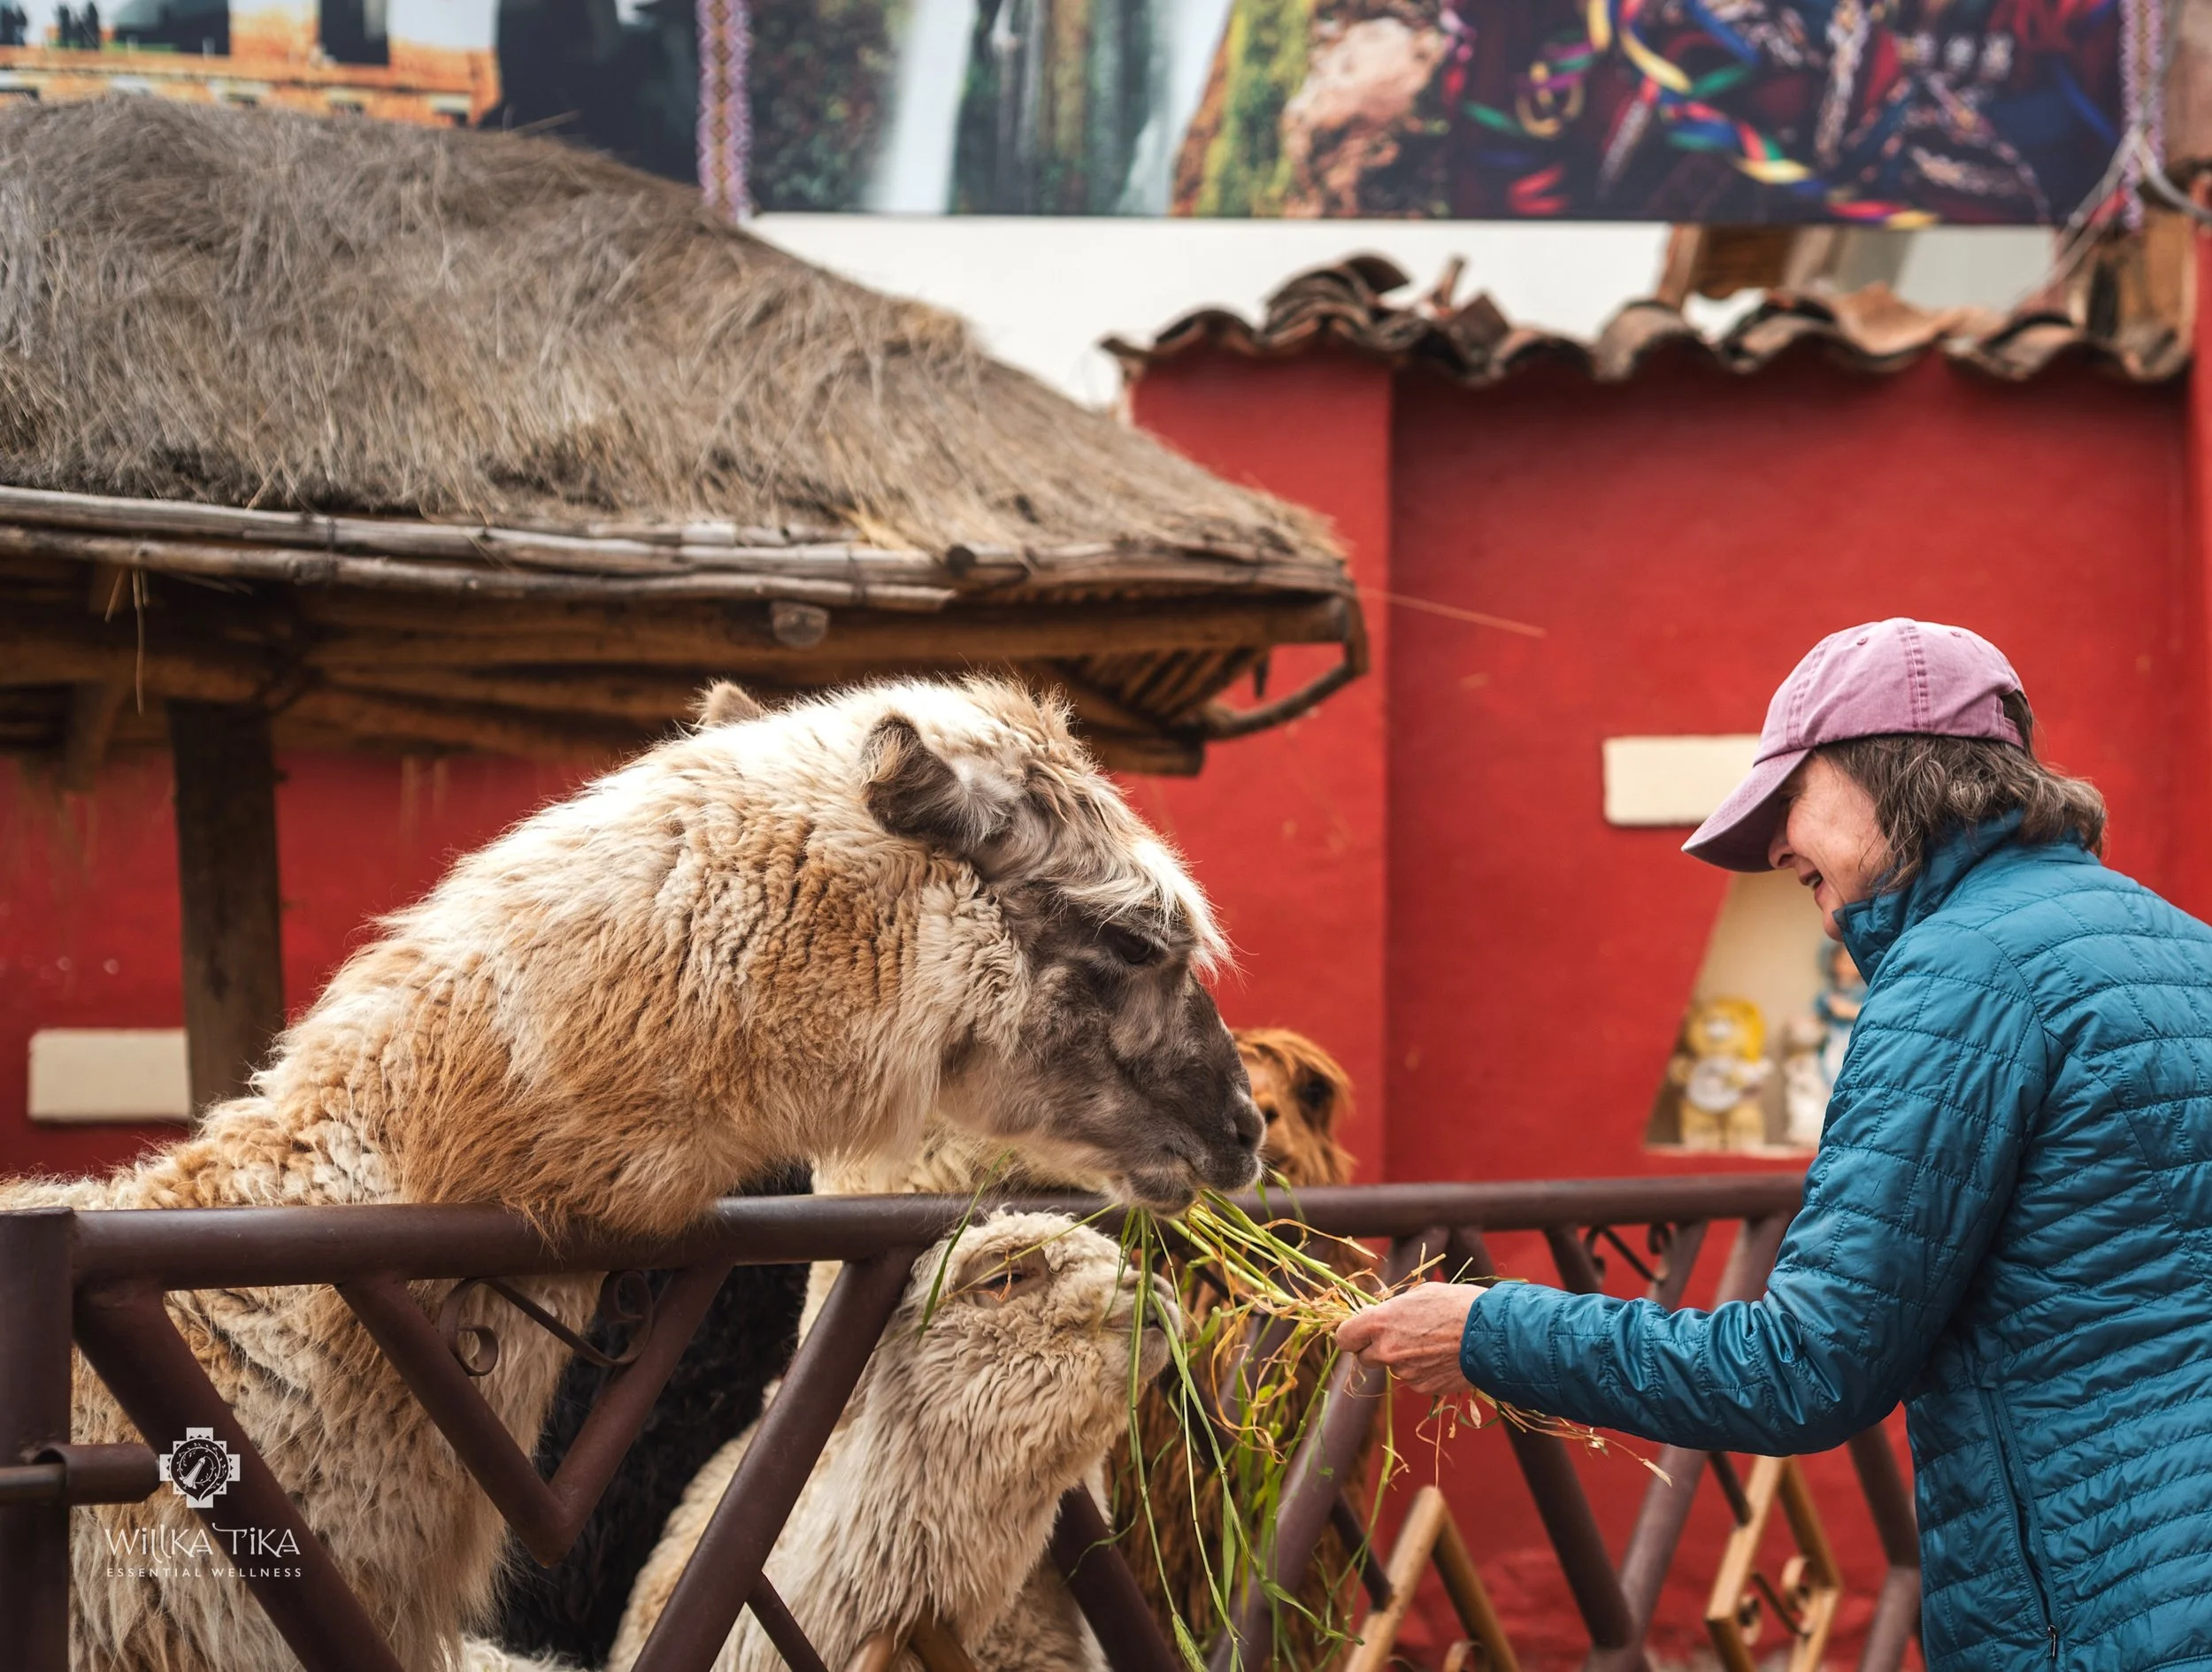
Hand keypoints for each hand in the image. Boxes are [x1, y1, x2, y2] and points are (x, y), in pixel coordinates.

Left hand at [1335, 1283, 1486, 1397]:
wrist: (1491, 1335)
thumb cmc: (1457, 1305)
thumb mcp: (1420, 1294)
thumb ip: (1393, 1308)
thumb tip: (1382, 1315)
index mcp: (1380, 1323)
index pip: (1344, 1337)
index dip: (1351, 1335)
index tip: (1359, 1332)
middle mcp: (1387, 1351)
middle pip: (1364, 1357)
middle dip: (1376, 1348)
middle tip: (1399, 1336)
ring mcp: (1405, 1372)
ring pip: (1393, 1367)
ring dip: (1403, 1358)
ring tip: (1432, 1342)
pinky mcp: (1423, 1387)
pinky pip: (1414, 1379)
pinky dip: (1422, 1370)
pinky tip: (1442, 1356)